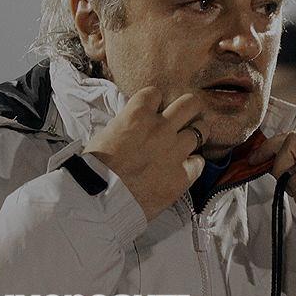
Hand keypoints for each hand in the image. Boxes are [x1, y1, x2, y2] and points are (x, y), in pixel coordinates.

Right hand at [84, 87, 205, 220]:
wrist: (101, 202)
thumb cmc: (94, 170)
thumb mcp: (104, 136)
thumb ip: (125, 126)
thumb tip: (132, 126)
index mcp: (137, 114)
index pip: (156, 93)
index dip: (154, 102)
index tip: (153, 110)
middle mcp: (161, 128)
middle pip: (190, 103)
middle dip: (189, 108)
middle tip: (185, 117)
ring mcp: (175, 151)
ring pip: (201, 130)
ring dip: (194, 135)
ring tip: (187, 143)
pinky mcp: (182, 175)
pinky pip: (199, 162)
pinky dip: (193, 164)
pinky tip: (185, 168)